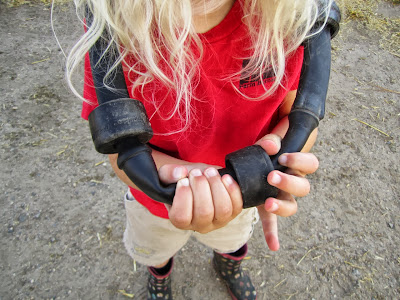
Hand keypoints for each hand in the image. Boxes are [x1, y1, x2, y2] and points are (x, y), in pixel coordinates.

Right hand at [158, 164, 242, 232]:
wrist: (198, 179)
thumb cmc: (182, 180)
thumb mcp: (169, 175)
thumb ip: (169, 173)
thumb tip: (180, 173)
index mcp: (180, 220)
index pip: (181, 217)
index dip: (183, 198)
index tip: (184, 180)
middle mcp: (200, 225)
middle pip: (204, 213)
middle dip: (201, 188)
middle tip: (196, 172)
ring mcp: (218, 221)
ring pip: (222, 210)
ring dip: (217, 187)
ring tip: (209, 171)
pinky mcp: (232, 213)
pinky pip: (236, 205)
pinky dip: (232, 190)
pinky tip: (225, 177)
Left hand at [255, 134, 318, 250]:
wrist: (257, 162)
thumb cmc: (267, 152)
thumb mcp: (267, 144)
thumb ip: (270, 141)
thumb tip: (272, 147)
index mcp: (297, 166)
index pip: (311, 164)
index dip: (300, 161)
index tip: (282, 158)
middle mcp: (294, 184)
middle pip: (303, 188)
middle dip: (288, 183)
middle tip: (271, 177)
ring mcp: (283, 197)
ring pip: (292, 206)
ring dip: (282, 206)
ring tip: (268, 203)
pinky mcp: (268, 208)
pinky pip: (273, 223)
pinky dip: (272, 234)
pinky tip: (273, 246)